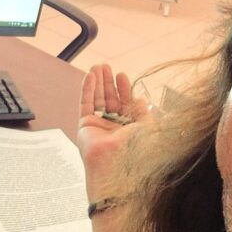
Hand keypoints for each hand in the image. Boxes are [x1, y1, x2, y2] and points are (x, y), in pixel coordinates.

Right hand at [77, 64, 149, 189]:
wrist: (118, 165)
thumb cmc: (135, 150)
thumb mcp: (146, 127)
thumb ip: (144, 112)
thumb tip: (141, 99)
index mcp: (127, 128)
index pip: (124, 104)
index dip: (123, 89)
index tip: (122, 75)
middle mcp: (112, 127)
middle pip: (109, 99)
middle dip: (108, 82)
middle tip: (106, 66)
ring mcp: (98, 127)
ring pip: (97, 99)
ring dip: (97, 82)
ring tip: (97, 66)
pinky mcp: (84, 126)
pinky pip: (85, 104)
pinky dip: (87, 89)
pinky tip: (89, 77)